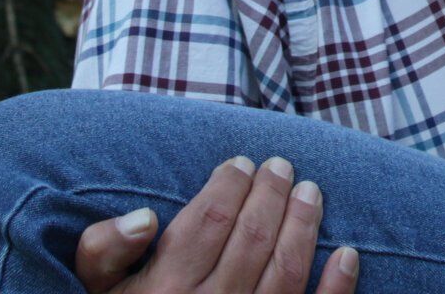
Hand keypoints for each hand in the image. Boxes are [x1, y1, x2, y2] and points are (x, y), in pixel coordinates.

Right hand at [75, 154, 358, 293]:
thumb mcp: (97, 292)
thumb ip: (104, 251)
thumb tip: (144, 216)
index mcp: (163, 291)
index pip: (208, 222)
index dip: (229, 185)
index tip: (241, 164)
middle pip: (252, 237)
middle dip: (270, 193)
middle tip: (281, 166)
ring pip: (286, 270)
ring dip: (303, 224)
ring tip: (310, 191)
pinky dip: (337, 285)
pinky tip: (347, 254)